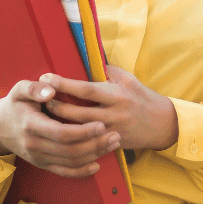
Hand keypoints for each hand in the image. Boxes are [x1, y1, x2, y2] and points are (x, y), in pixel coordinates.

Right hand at [0, 78, 121, 177]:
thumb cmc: (15, 104)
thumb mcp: (19, 90)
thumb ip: (34, 88)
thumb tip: (51, 90)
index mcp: (30, 125)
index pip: (61, 133)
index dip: (83, 132)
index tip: (101, 124)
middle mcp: (34, 145)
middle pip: (70, 150)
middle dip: (95, 144)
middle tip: (115, 135)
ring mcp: (38, 158)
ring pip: (70, 162)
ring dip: (94, 155)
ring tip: (112, 144)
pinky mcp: (42, 165)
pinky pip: (64, 172)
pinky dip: (82, 171)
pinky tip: (97, 164)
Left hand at [41, 66, 178, 151]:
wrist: (161, 124)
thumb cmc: (141, 96)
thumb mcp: (127, 79)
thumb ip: (106, 71)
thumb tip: (84, 60)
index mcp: (117, 95)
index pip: (86, 89)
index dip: (64, 84)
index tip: (46, 78)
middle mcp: (114, 114)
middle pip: (78, 113)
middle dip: (57, 106)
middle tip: (40, 98)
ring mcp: (112, 132)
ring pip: (80, 130)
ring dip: (61, 123)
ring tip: (45, 114)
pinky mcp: (111, 144)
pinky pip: (88, 142)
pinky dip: (72, 137)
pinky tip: (59, 132)